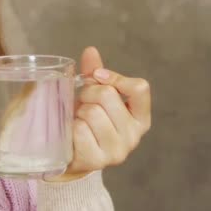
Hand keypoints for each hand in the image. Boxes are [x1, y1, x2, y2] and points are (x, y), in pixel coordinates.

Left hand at [47, 47, 151, 181]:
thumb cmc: (87, 122)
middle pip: (107, 96)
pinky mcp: (98, 160)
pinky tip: (72, 134)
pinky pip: (80, 130)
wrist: (72, 157)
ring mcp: (118, 150)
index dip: (115, 77)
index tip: (96, 76)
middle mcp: (134, 135)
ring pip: (92, 112)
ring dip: (78, 111)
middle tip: (82, 103)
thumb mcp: (95, 97)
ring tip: (78, 119)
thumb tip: (91, 50)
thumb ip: (95, 75)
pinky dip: (70, 127)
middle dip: (88, 93)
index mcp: (140, 117)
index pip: (140, 88)